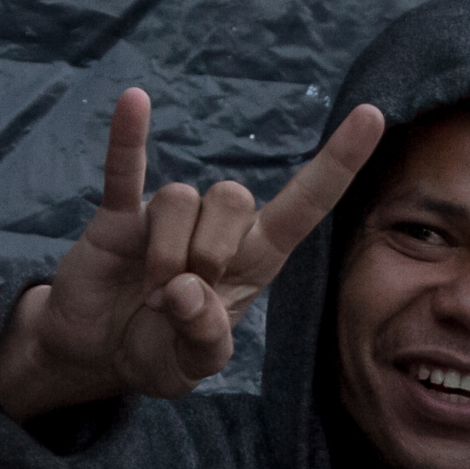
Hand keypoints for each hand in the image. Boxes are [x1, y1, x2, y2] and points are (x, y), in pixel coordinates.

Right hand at [0, 88, 385, 421]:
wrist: (97, 353)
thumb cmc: (159, 353)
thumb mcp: (192, 367)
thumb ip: (202, 338)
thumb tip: (187, 290)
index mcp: (255, 262)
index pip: (304, 207)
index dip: (337, 165)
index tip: (372, 115)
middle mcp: (218, 230)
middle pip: (233, 197)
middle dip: (207, 251)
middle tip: (178, 298)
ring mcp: (168, 218)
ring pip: (180, 197)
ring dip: (164, 249)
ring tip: (150, 291)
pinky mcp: (120, 217)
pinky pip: (126, 169)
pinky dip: (129, 139)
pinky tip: (134, 101)